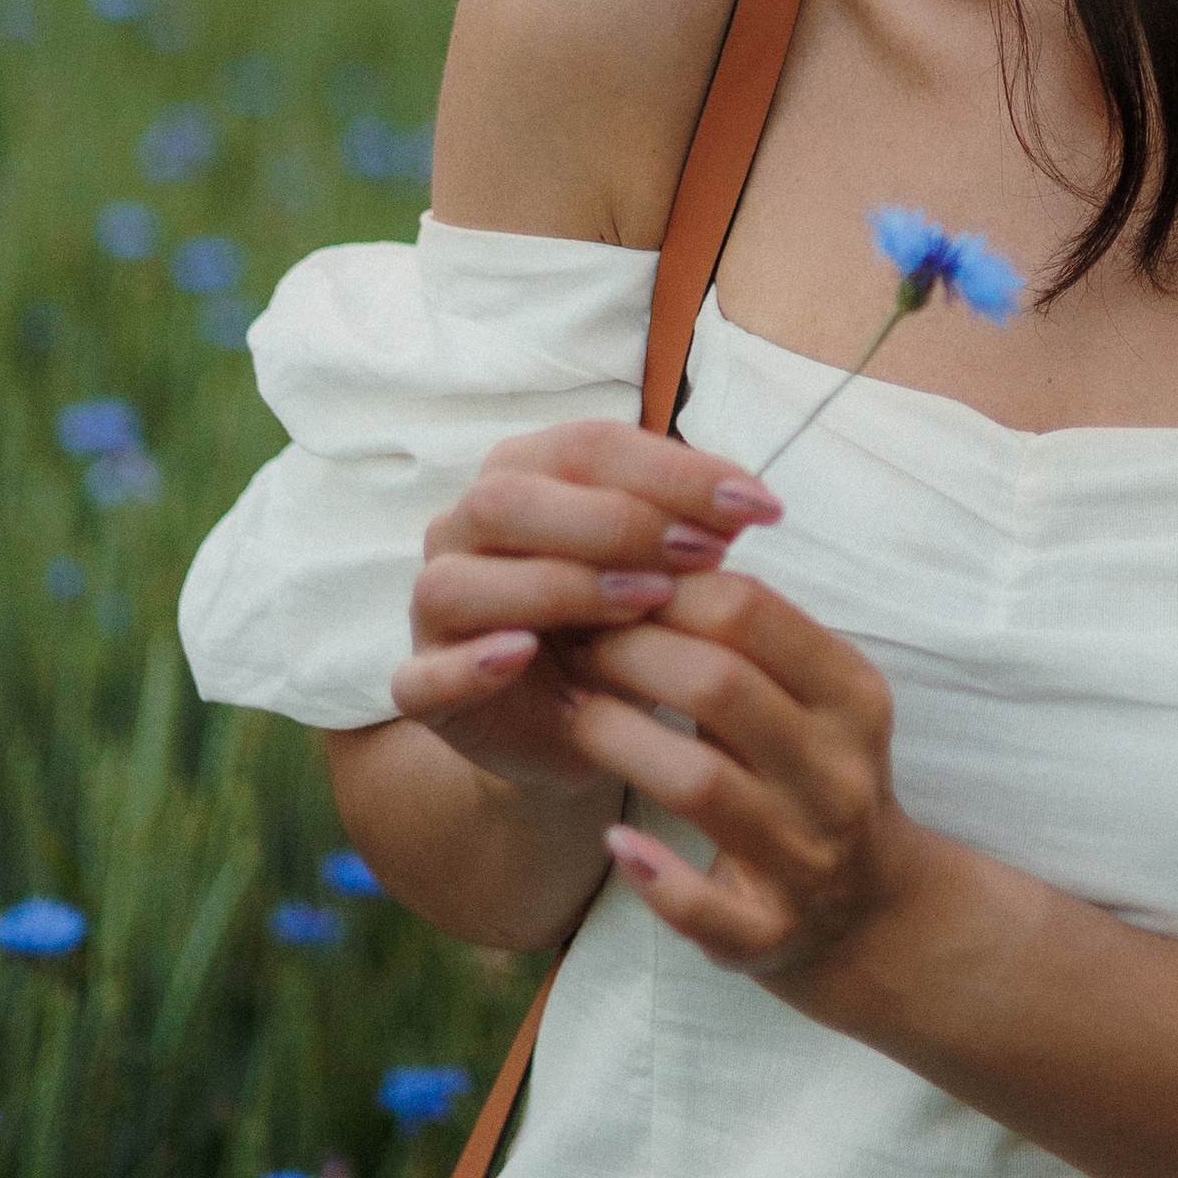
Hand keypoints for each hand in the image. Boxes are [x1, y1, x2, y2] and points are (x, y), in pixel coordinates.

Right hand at [393, 418, 785, 796]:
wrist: (571, 729)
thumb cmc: (618, 627)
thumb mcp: (663, 573)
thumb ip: (689, 531)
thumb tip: (746, 504)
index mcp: (522, 478)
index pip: (586, 447)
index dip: (673, 471)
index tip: (757, 505)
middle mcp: (464, 531)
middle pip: (509, 498)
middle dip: (614, 521)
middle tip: (702, 553)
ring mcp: (433, 609)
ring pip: (459, 580)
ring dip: (558, 586)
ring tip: (644, 603)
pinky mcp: (421, 688)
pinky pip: (421, 674)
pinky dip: (469, 665)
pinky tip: (521, 656)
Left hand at [567, 569, 924, 985]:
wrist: (873, 911)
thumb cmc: (813, 773)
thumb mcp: (810, 694)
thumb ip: (746, 633)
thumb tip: (646, 545)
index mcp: (853, 696)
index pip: (750, 610)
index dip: (664, 587)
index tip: (609, 582)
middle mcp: (839, 772)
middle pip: (718, 685)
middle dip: (628, 653)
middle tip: (573, 641)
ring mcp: (809, 857)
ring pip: (700, 783)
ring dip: (616, 740)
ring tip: (567, 711)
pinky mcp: (771, 934)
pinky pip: (706, 907)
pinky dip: (655, 876)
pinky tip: (615, 838)